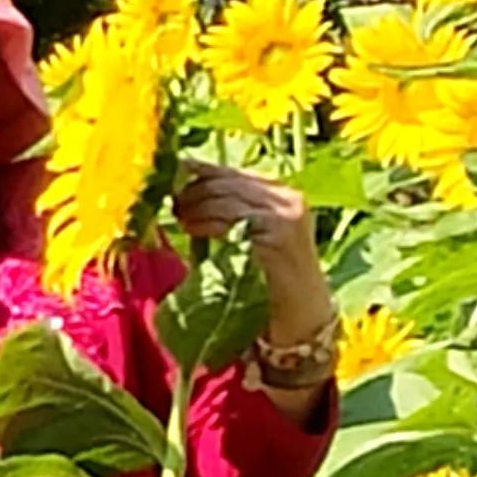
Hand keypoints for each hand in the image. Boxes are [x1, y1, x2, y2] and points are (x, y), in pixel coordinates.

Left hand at [174, 159, 329, 306]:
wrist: (302, 305)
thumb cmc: (271, 270)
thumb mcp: (254, 231)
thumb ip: (229, 209)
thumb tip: (182, 192)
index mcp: (282, 192)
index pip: (233, 172)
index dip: (201, 171)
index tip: (176, 172)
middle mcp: (288, 198)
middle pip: (227, 183)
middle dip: (193, 191)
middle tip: (173, 202)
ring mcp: (286, 216)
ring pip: (226, 201)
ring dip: (195, 207)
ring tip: (179, 216)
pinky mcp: (278, 236)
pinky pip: (232, 223)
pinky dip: (206, 223)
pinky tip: (191, 229)